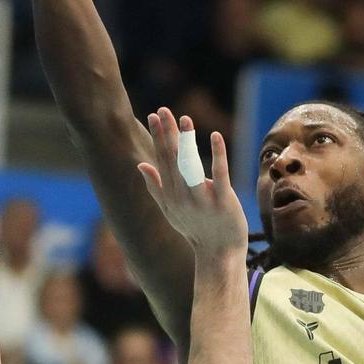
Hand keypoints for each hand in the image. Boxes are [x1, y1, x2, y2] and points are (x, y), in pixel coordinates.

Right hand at [137, 107, 247, 256]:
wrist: (219, 254)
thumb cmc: (195, 230)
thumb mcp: (170, 210)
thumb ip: (156, 187)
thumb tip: (141, 164)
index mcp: (170, 195)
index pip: (162, 161)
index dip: (158, 137)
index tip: (153, 115)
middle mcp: (182, 196)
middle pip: (173, 160)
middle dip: (167, 134)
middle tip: (162, 110)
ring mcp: (202, 199)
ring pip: (191, 166)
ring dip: (187, 141)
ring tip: (184, 118)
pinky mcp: (223, 201)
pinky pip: (219, 175)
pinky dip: (217, 155)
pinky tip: (215, 136)